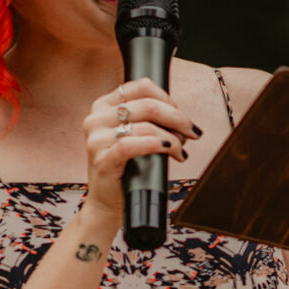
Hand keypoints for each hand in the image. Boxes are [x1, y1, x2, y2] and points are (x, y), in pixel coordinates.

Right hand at [79, 78, 200, 220]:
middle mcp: (96, 118)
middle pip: (149, 106)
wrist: (109, 201)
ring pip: (146, 126)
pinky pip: (131, 145)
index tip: (181, 116)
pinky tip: (169, 151)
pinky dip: (155, 145)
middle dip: (178, 119)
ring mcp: (96, 138)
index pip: (142, 86)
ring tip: (181, 151)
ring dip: (173, 138)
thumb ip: (149, 118)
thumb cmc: (127, 167)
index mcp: (104, 105)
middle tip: (192, 133)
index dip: (169, 99)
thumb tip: (180, 116)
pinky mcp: (101, 159)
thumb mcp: (135, 133)